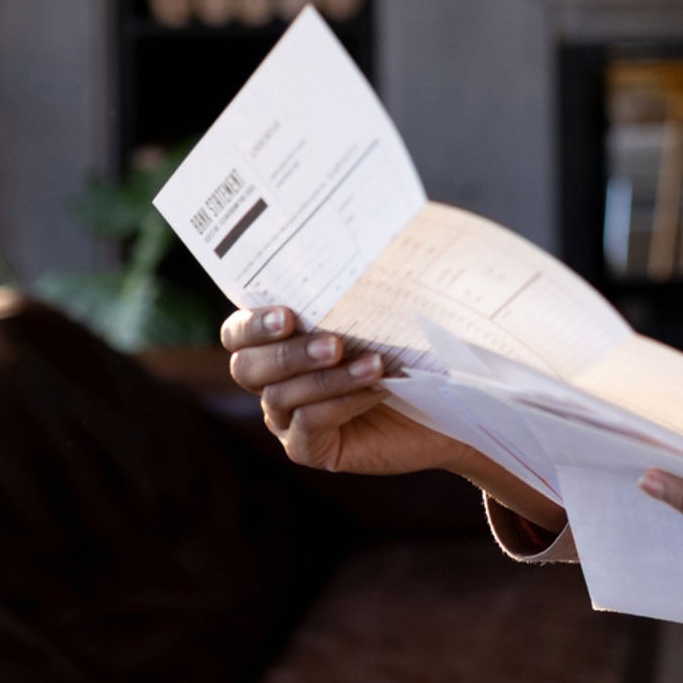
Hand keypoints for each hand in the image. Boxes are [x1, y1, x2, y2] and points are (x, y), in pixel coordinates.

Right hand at [218, 306, 564, 529]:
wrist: (446, 402)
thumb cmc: (409, 344)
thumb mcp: (383, 309)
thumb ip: (359, 284)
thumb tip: (363, 234)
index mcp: (276, 339)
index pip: (237, 332)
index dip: (252, 324)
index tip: (289, 315)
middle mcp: (272, 380)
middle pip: (246, 368)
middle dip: (286, 354)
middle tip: (333, 343)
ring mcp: (287, 418)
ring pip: (280, 398)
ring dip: (326, 379)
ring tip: (374, 364)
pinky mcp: (311, 448)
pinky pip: (308, 426)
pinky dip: (342, 404)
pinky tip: (378, 389)